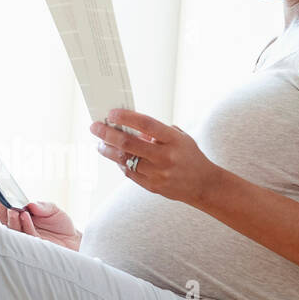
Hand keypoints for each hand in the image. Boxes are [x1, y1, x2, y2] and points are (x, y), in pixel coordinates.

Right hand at [0, 200, 81, 251]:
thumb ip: (43, 206)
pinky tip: (26, 216)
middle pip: (5, 221)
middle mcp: (20, 227)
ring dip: (12, 220)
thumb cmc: (60, 223)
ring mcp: (26, 237)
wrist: (72, 240)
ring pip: (13, 231)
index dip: (1, 203)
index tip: (0, 194)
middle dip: (4, 212)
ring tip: (15, 211)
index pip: (6, 211)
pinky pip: (27, 236)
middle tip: (6, 204)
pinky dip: (25, 225)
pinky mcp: (34, 246)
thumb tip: (31, 204)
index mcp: (21, 217)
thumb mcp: (53, 209)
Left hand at [91, 109, 219, 205]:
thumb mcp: (179, 138)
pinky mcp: (152, 186)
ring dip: (109, 150)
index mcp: (173, 140)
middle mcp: (165, 157)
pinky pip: (129, 173)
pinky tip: (114, 156)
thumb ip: (155, 132)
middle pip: (129, 144)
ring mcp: (158, 173)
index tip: (111, 113)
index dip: (126, 117)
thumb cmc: (189, 156)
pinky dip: (120, 163)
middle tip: (95, 127)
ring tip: (100, 143)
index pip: (146, 124)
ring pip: (125, 160)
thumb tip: (128, 127)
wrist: (203, 184)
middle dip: (108, 134)